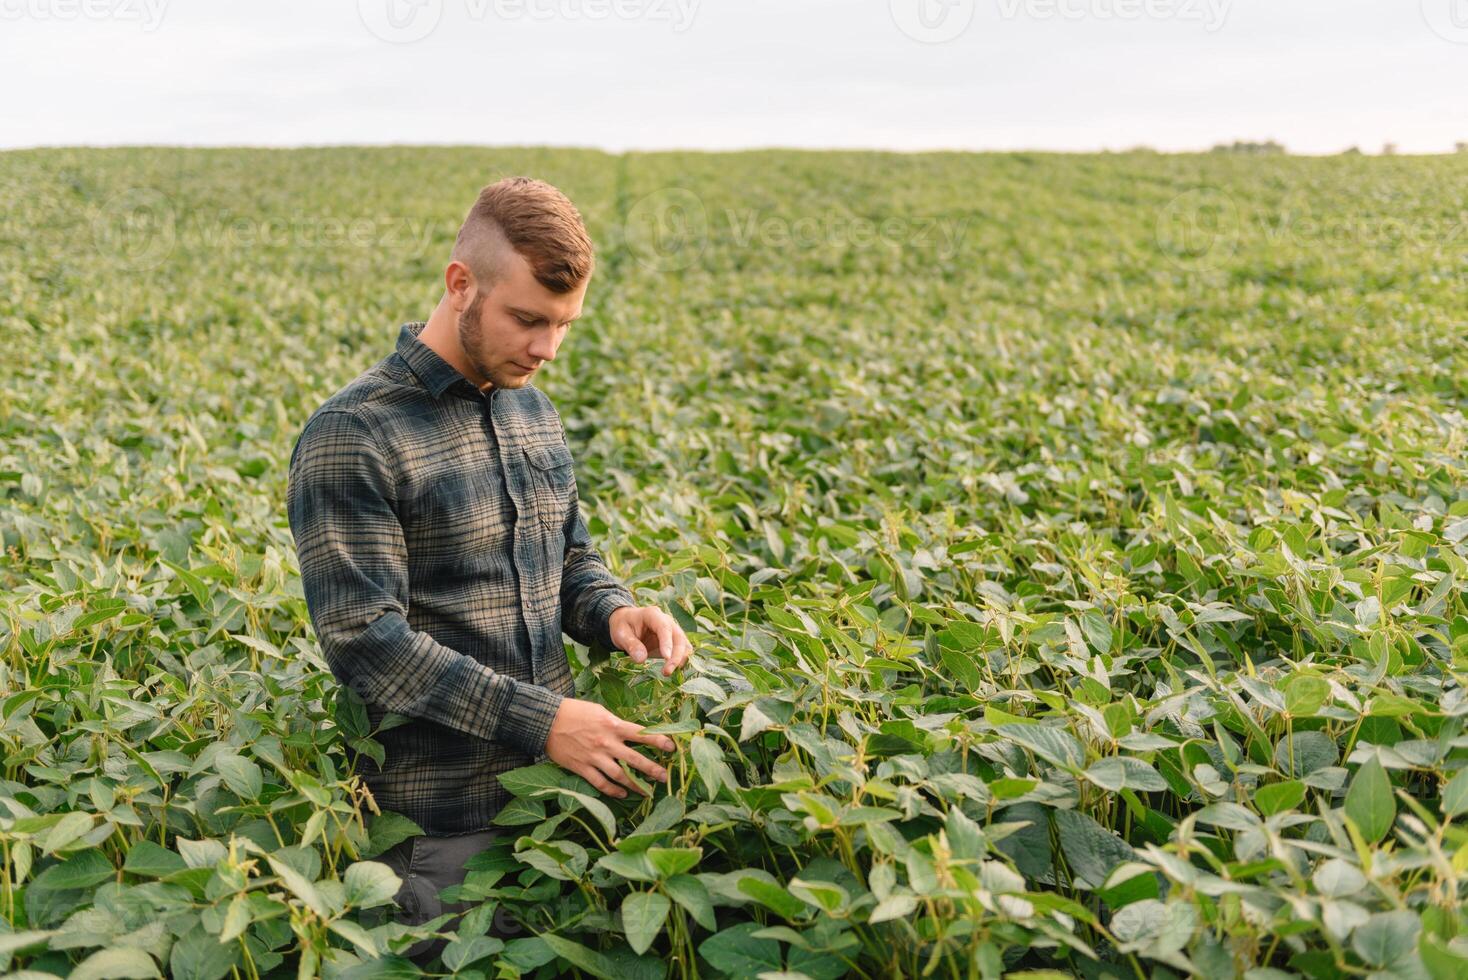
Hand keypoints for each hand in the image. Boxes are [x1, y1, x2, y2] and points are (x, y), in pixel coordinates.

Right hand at [544, 697, 675, 799]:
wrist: (546, 721)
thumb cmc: (574, 711)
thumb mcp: (599, 711)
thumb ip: (616, 723)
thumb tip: (632, 733)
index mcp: (613, 725)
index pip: (641, 735)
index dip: (658, 741)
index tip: (672, 748)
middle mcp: (606, 743)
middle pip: (635, 759)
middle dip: (652, 769)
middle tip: (665, 777)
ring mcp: (594, 757)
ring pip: (620, 776)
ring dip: (635, 785)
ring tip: (647, 791)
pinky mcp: (582, 768)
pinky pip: (601, 784)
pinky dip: (613, 791)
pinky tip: (622, 794)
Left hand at [609, 605, 692, 675]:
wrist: (626, 622)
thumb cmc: (623, 626)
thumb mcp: (621, 634)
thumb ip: (631, 645)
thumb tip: (641, 659)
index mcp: (652, 615)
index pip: (664, 627)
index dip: (667, 642)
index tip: (666, 658)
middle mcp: (667, 621)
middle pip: (678, 637)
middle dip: (676, 656)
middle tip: (666, 672)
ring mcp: (672, 631)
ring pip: (684, 645)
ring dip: (680, 660)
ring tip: (668, 673)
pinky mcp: (674, 641)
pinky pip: (683, 650)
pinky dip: (681, 661)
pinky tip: (674, 671)